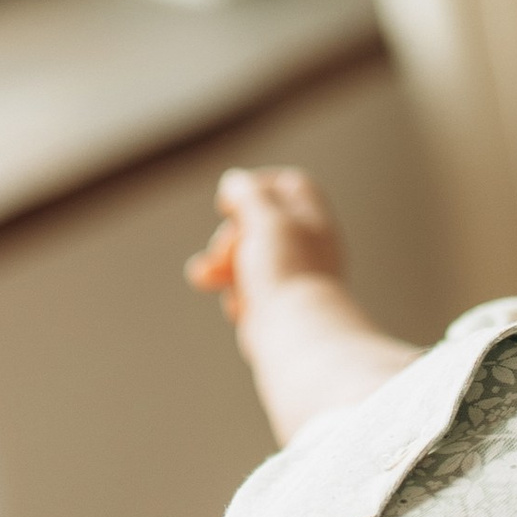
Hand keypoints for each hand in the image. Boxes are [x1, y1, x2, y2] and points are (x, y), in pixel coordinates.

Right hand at [185, 166, 346, 330]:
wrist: (295, 334)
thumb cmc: (287, 272)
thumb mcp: (266, 219)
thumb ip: (249, 194)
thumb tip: (235, 182)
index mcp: (311, 218)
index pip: (288, 185)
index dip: (257, 186)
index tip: (231, 202)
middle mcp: (304, 245)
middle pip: (256, 222)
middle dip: (229, 234)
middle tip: (224, 251)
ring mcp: (288, 276)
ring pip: (244, 257)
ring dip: (220, 264)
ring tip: (205, 278)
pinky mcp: (272, 305)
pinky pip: (243, 290)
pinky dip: (235, 295)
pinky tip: (239, 308)